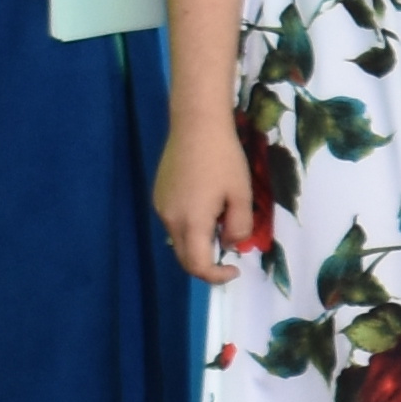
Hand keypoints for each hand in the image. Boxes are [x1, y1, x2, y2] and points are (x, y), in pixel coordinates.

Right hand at [152, 114, 262, 285]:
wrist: (196, 124)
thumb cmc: (224, 159)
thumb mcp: (242, 196)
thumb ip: (239, 227)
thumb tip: (230, 244)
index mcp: (191, 222)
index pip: (198, 266)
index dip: (216, 276)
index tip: (235, 270)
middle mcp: (169, 219)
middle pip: (184, 258)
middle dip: (207, 263)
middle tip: (229, 254)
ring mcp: (161, 206)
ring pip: (178, 240)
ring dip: (199, 243)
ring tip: (220, 222)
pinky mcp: (158, 195)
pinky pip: (174, 223)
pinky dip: (190, 227)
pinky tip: (206, 207)